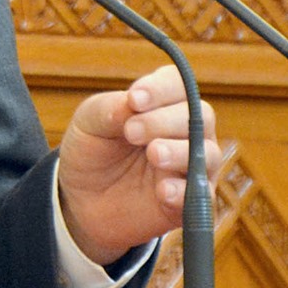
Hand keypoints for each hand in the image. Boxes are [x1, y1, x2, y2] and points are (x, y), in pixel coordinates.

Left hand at [56, 64, 218, 264]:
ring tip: (153, 154)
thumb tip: (132, 104)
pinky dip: (184, 191)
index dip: (161, 89)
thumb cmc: (92, 149)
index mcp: (163, 104)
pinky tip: (163, 190)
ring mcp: (191, 167)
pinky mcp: (189, 203)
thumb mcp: (89, 123)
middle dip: (165, 121)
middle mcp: (186, 132)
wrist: (80, 198)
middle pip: (198, 116)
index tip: (135, 99)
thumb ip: (110, 109)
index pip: (177, 84)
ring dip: (180, 152)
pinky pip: (201, 197)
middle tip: (131, 131)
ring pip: (208, 154)